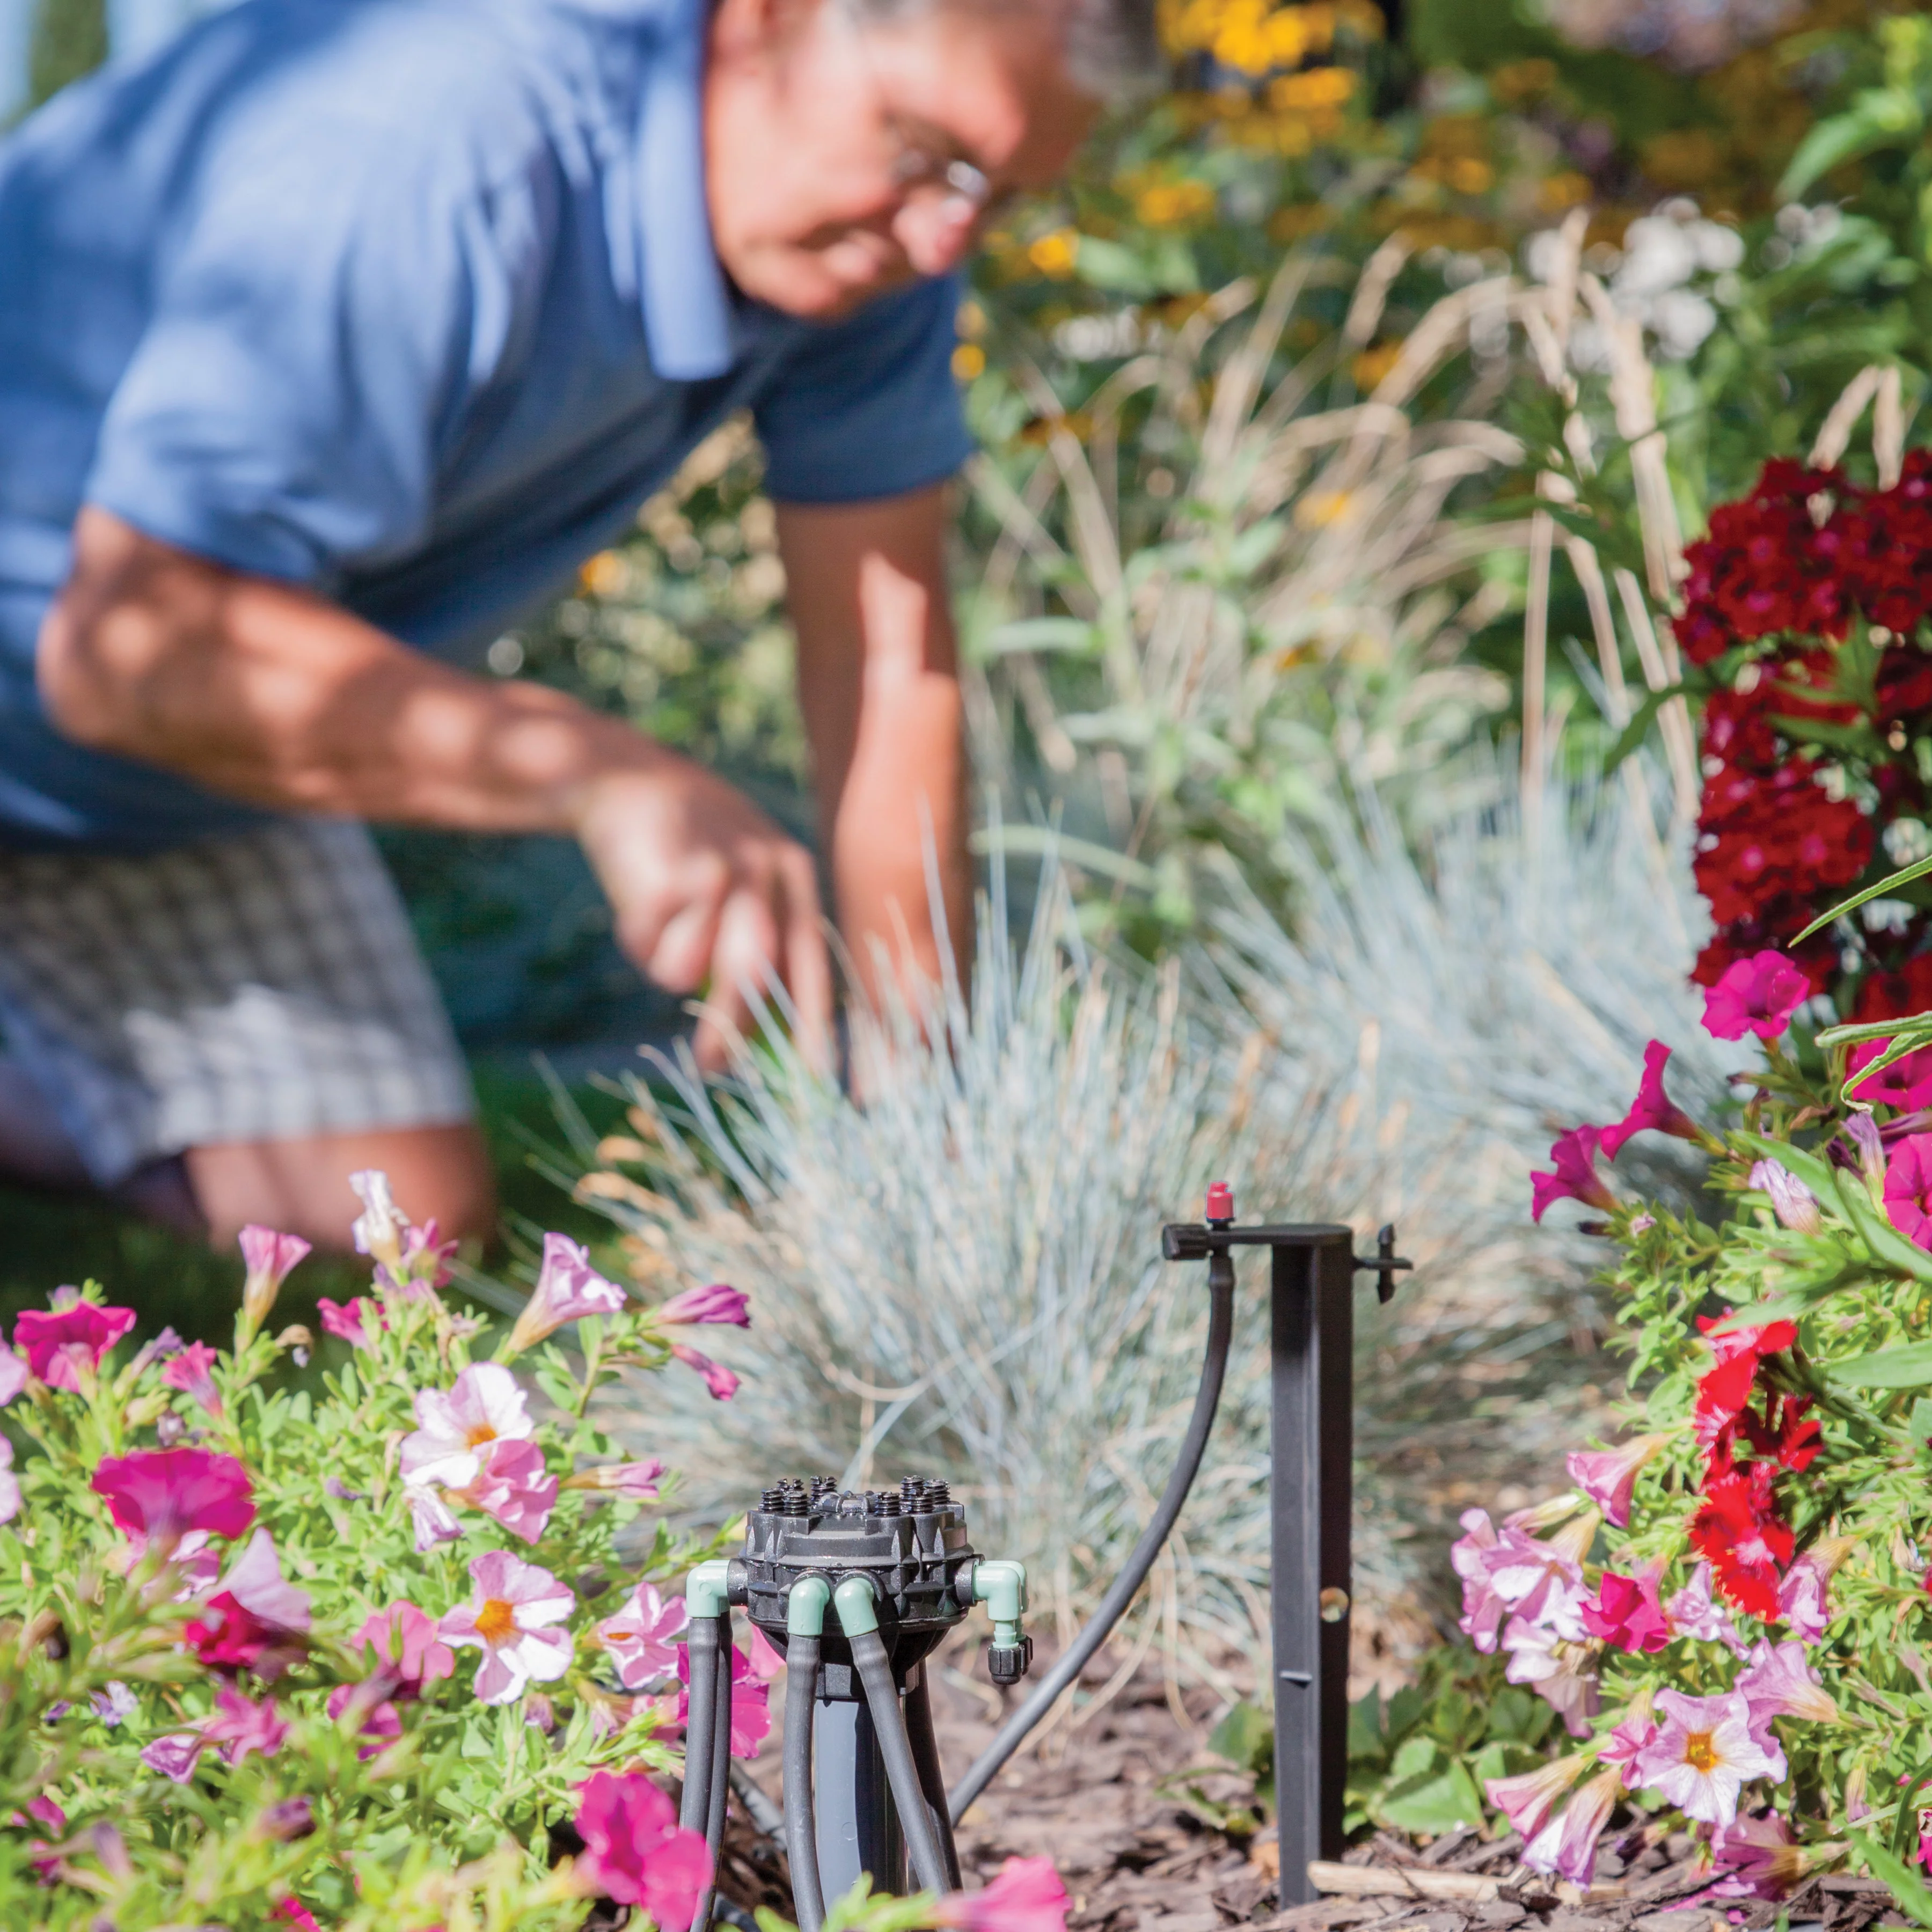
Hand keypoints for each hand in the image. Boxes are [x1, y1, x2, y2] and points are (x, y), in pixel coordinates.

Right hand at [574, 758, 833, 1072]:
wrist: (627, 778)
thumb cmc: (688, 850)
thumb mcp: (740, 884)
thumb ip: (756, 943)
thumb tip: (756, 1036)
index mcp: (796, 877)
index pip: (812, 962)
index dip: (812, 1023)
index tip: (814, 1078)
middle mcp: (768, 869)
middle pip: (757, 972)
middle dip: (731, 1028)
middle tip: (709, 1068)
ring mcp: (721, 864)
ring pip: (696, 966)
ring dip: (669, 969)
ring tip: (658, 940)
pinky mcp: (671, 867)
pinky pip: (653, 946)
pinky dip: (639, 942)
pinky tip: (636, 906)